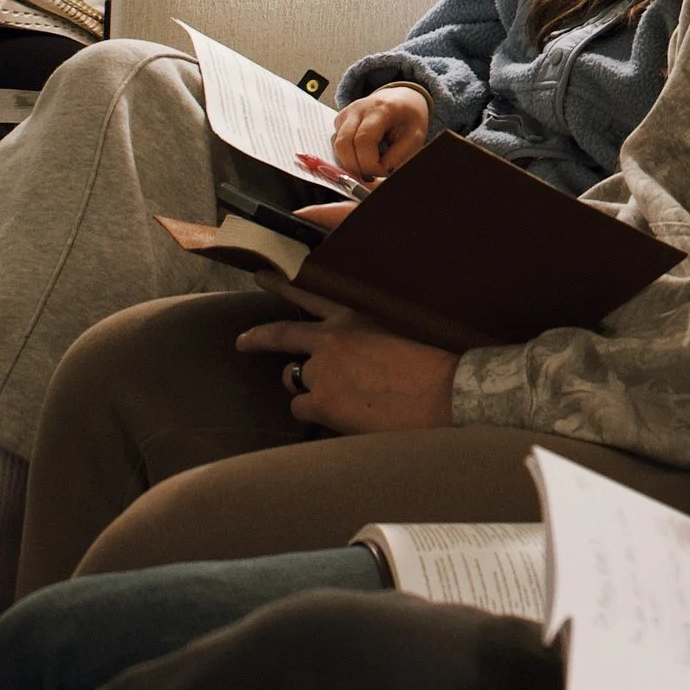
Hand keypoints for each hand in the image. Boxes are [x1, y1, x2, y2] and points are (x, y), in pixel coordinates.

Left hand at [234, 306, 459, 430]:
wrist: (447, 392)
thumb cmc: (436, 358)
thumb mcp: (404, 324)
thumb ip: (372, 326)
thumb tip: (360, 341)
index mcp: (355, 312)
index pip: (309, 293)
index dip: (282, 284)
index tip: (263, 275)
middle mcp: (333, 337)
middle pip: (282, 334)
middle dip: (257, 337)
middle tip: (242, 341)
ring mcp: (324, 370)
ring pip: (294, 379)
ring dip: (306, 386)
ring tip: (332, 396)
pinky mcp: (322, 402)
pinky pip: (302, 409)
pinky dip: (315, 413)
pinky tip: (341, 415)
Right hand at [330, 84, 433, 178]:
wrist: (402, 98)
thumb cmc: (409, 118)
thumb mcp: (414, 137)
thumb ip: (397, 157)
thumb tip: (378, 176)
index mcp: (382, 108)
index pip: (364, 140)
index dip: (369, 163)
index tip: (381, 173)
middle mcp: (359, 108)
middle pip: (343, 144)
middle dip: (355, 167)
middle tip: (370, 178)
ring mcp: (347, 113)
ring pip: (337, 145)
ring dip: (349, 163)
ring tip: (368, 169)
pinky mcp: (340, 120)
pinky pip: (336, 143)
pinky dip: (347, 156)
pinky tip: (361, 159)